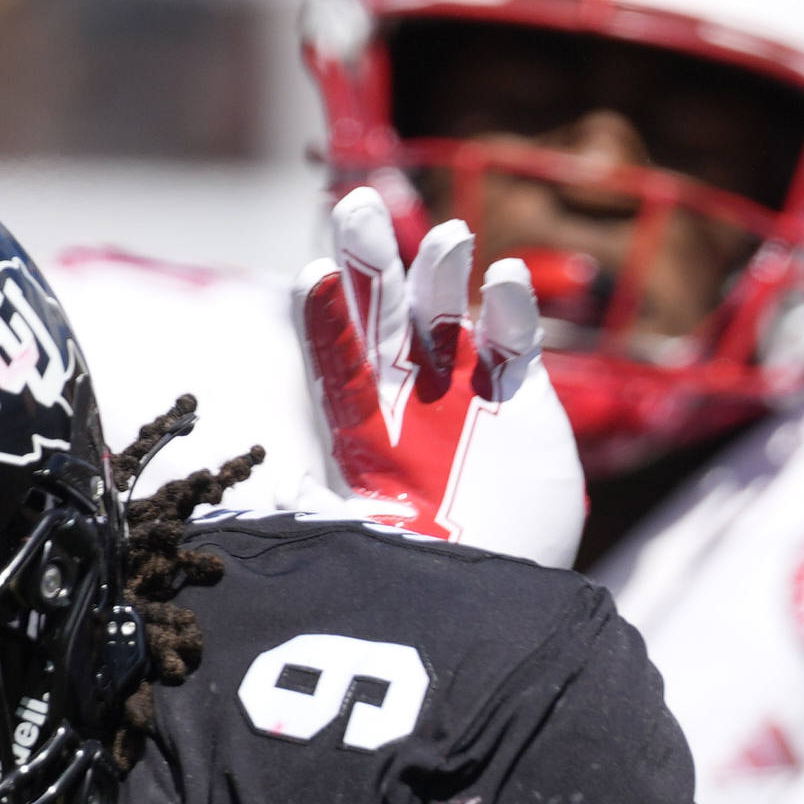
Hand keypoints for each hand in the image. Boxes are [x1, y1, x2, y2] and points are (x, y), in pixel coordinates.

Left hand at [297, 187, 584, 565]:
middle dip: (370, 260)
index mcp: (360, 416)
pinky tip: (504, 276)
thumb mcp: (362, 540)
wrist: (490, 596)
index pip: (334, 351)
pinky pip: (514, 339)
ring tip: (447, 239)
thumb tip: (284, 487)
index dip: (325, 314)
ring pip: (445, 310)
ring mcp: (462, 384)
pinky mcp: (519, 394)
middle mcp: (406, 388)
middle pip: (383, 310)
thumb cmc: (418, 567)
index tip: (314, 277)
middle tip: (358, 208)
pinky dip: (511, 308)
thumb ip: (323, 512)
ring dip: (441, 272)